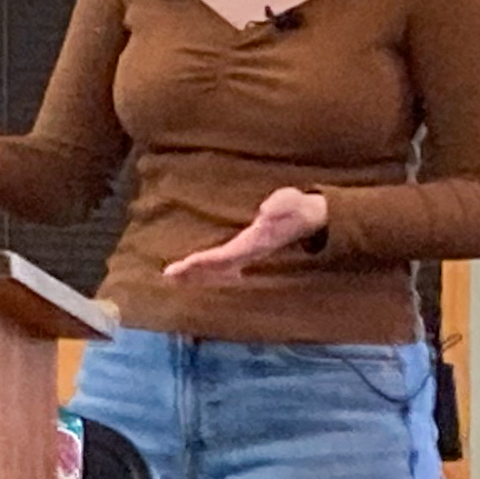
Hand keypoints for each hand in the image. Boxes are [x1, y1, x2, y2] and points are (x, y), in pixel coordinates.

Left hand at [162, 186, 330, 282]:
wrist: (310, 220)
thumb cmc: (297, 208)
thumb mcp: (294, 201)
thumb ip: (282, 204)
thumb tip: (266, 209)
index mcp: (256, 242)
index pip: (228, 255)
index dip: (208, 260)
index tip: (188, 262)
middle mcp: (249, 253)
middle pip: (218, 268)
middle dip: (194, 272)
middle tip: (169, 275)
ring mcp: (247, 255)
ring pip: (217, 271)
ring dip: (195, 274)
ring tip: (171, 277)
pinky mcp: (244, 252)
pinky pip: (220, 266)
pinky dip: (204, 270)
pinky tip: (188, 273)